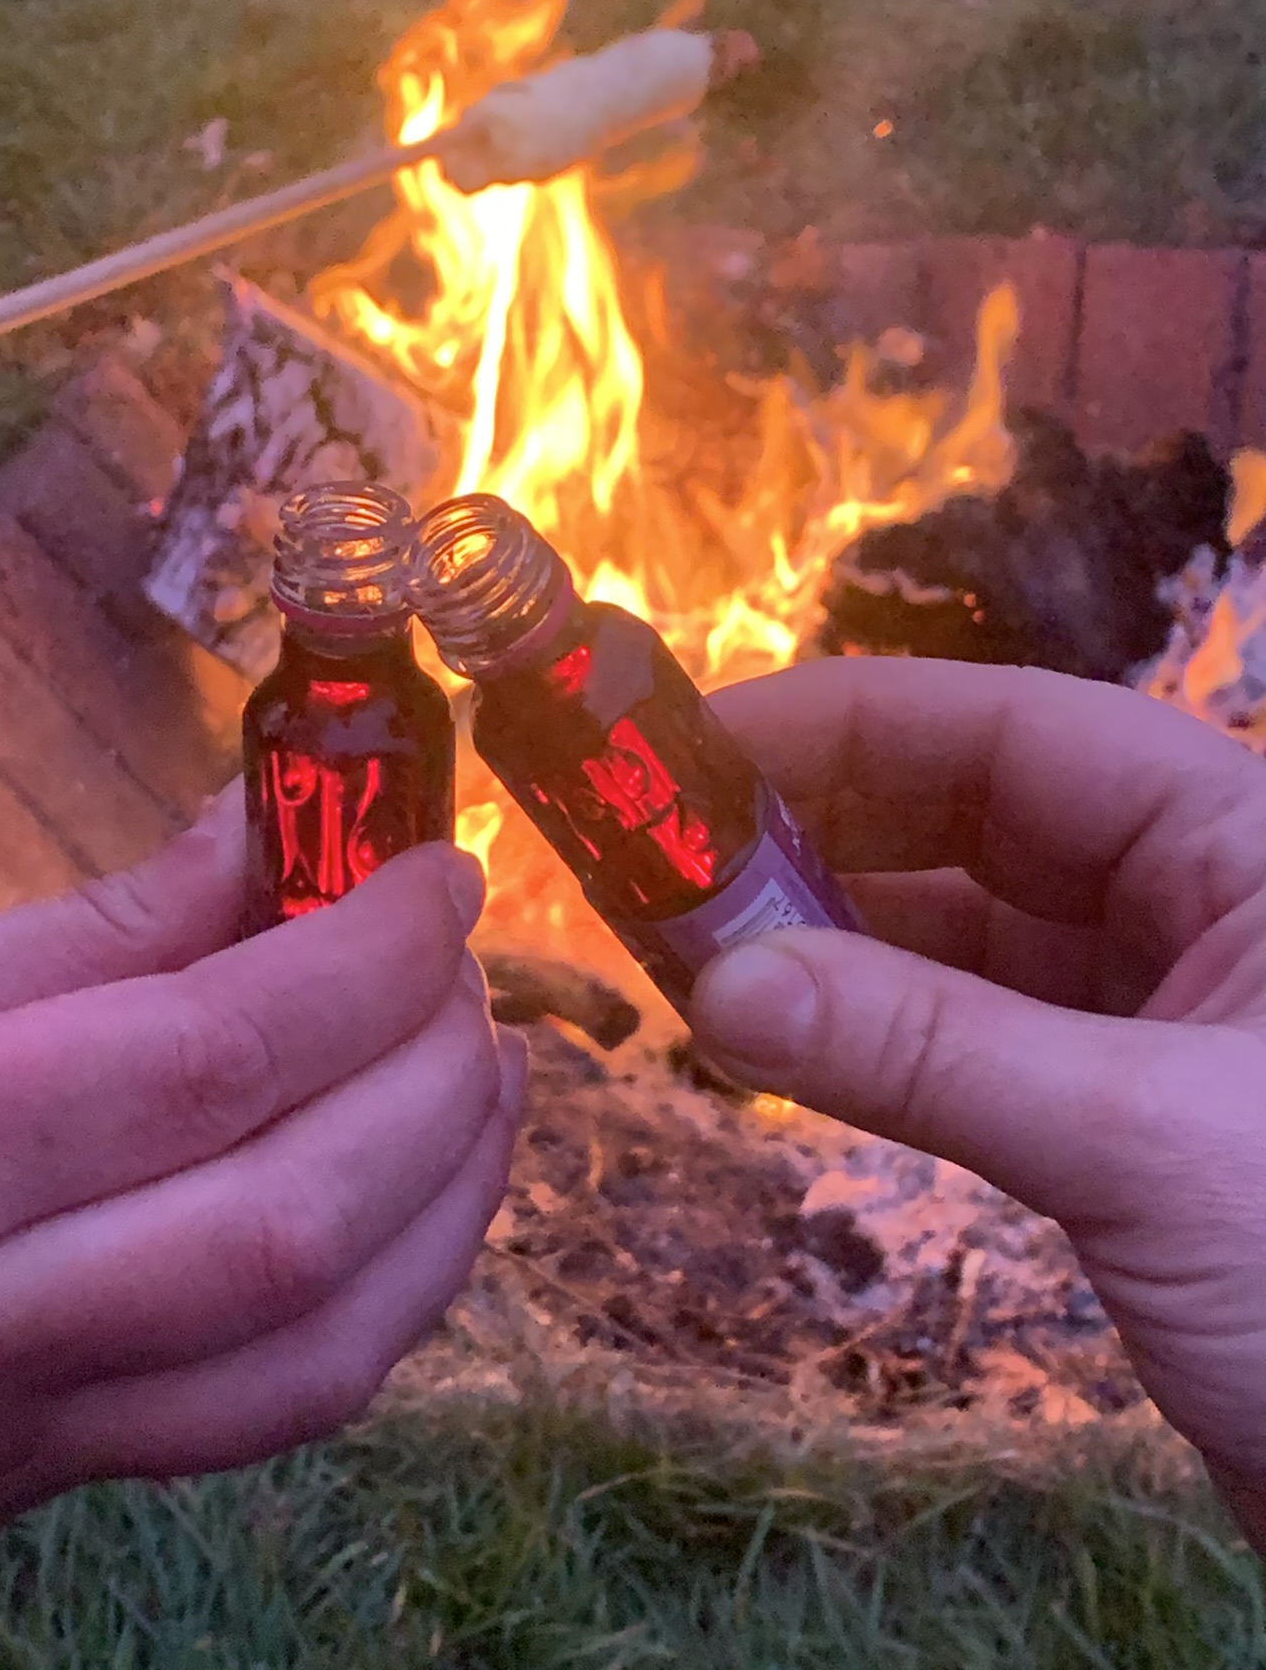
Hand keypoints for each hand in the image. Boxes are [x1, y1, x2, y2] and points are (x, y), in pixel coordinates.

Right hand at [0, 787, 522, 1571]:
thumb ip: (82, 938)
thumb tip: (266, 839)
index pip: (200, 1062)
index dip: (360, 958)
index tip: (438, 877)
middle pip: (287, 1220)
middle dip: (429, 1078)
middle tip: (466, 970)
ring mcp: (0, 1447)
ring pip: (312, 1356)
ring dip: (446, 1204)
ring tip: (481, 1077)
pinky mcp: (32, 1494)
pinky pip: (261, 1415)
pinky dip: (377, 1298)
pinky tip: (407, 1198)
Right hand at [691, 658, 1265, 1545]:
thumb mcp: (1139, 1141)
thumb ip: (929, 1050)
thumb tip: (713, 987)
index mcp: (1238, 841)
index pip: (1014, 731)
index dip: (849, 724)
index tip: (692, 753)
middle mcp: (1196, 900)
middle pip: (974, 820)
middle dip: (817, 832)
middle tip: (656, 863)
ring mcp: (1160, 1010)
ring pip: (963, 934)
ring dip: (831, 939)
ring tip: (684, 951)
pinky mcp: (1126, 1116)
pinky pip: (974, 1036)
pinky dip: (877, 1033)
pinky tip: (779, 1037)